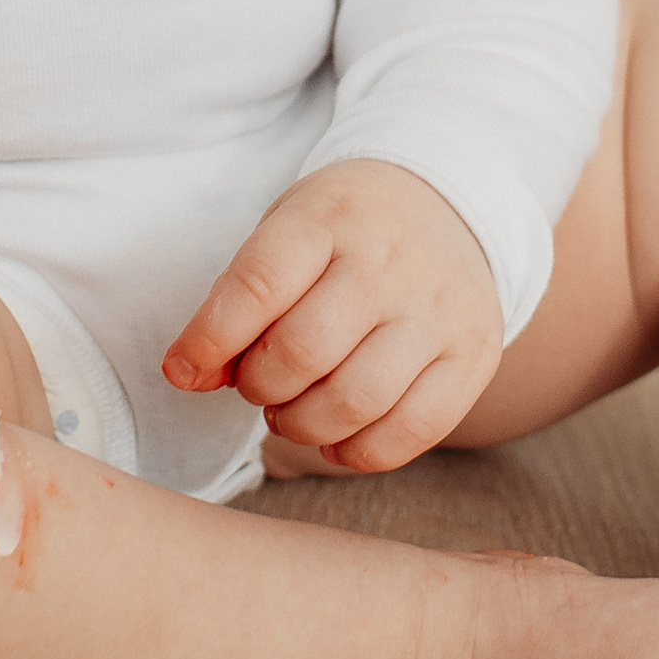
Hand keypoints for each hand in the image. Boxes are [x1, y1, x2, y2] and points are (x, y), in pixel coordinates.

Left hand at [160, 164, 501, 471]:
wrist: (449, 206)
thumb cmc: (345, 230)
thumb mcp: (286, 232)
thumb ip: (238, 300)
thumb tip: (190, 376)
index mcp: (330, 218)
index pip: (258, 285)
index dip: (210, 338)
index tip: (184, 368)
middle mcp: (390, 262)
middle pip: (304, 351)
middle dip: (259, 386)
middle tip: (257, 383)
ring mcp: (438, 311)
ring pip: (356, 400)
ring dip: (302, 425)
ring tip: (291, 411)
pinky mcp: (473, 356)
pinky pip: (412, 430)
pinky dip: (358, 452)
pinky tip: (336, 437)